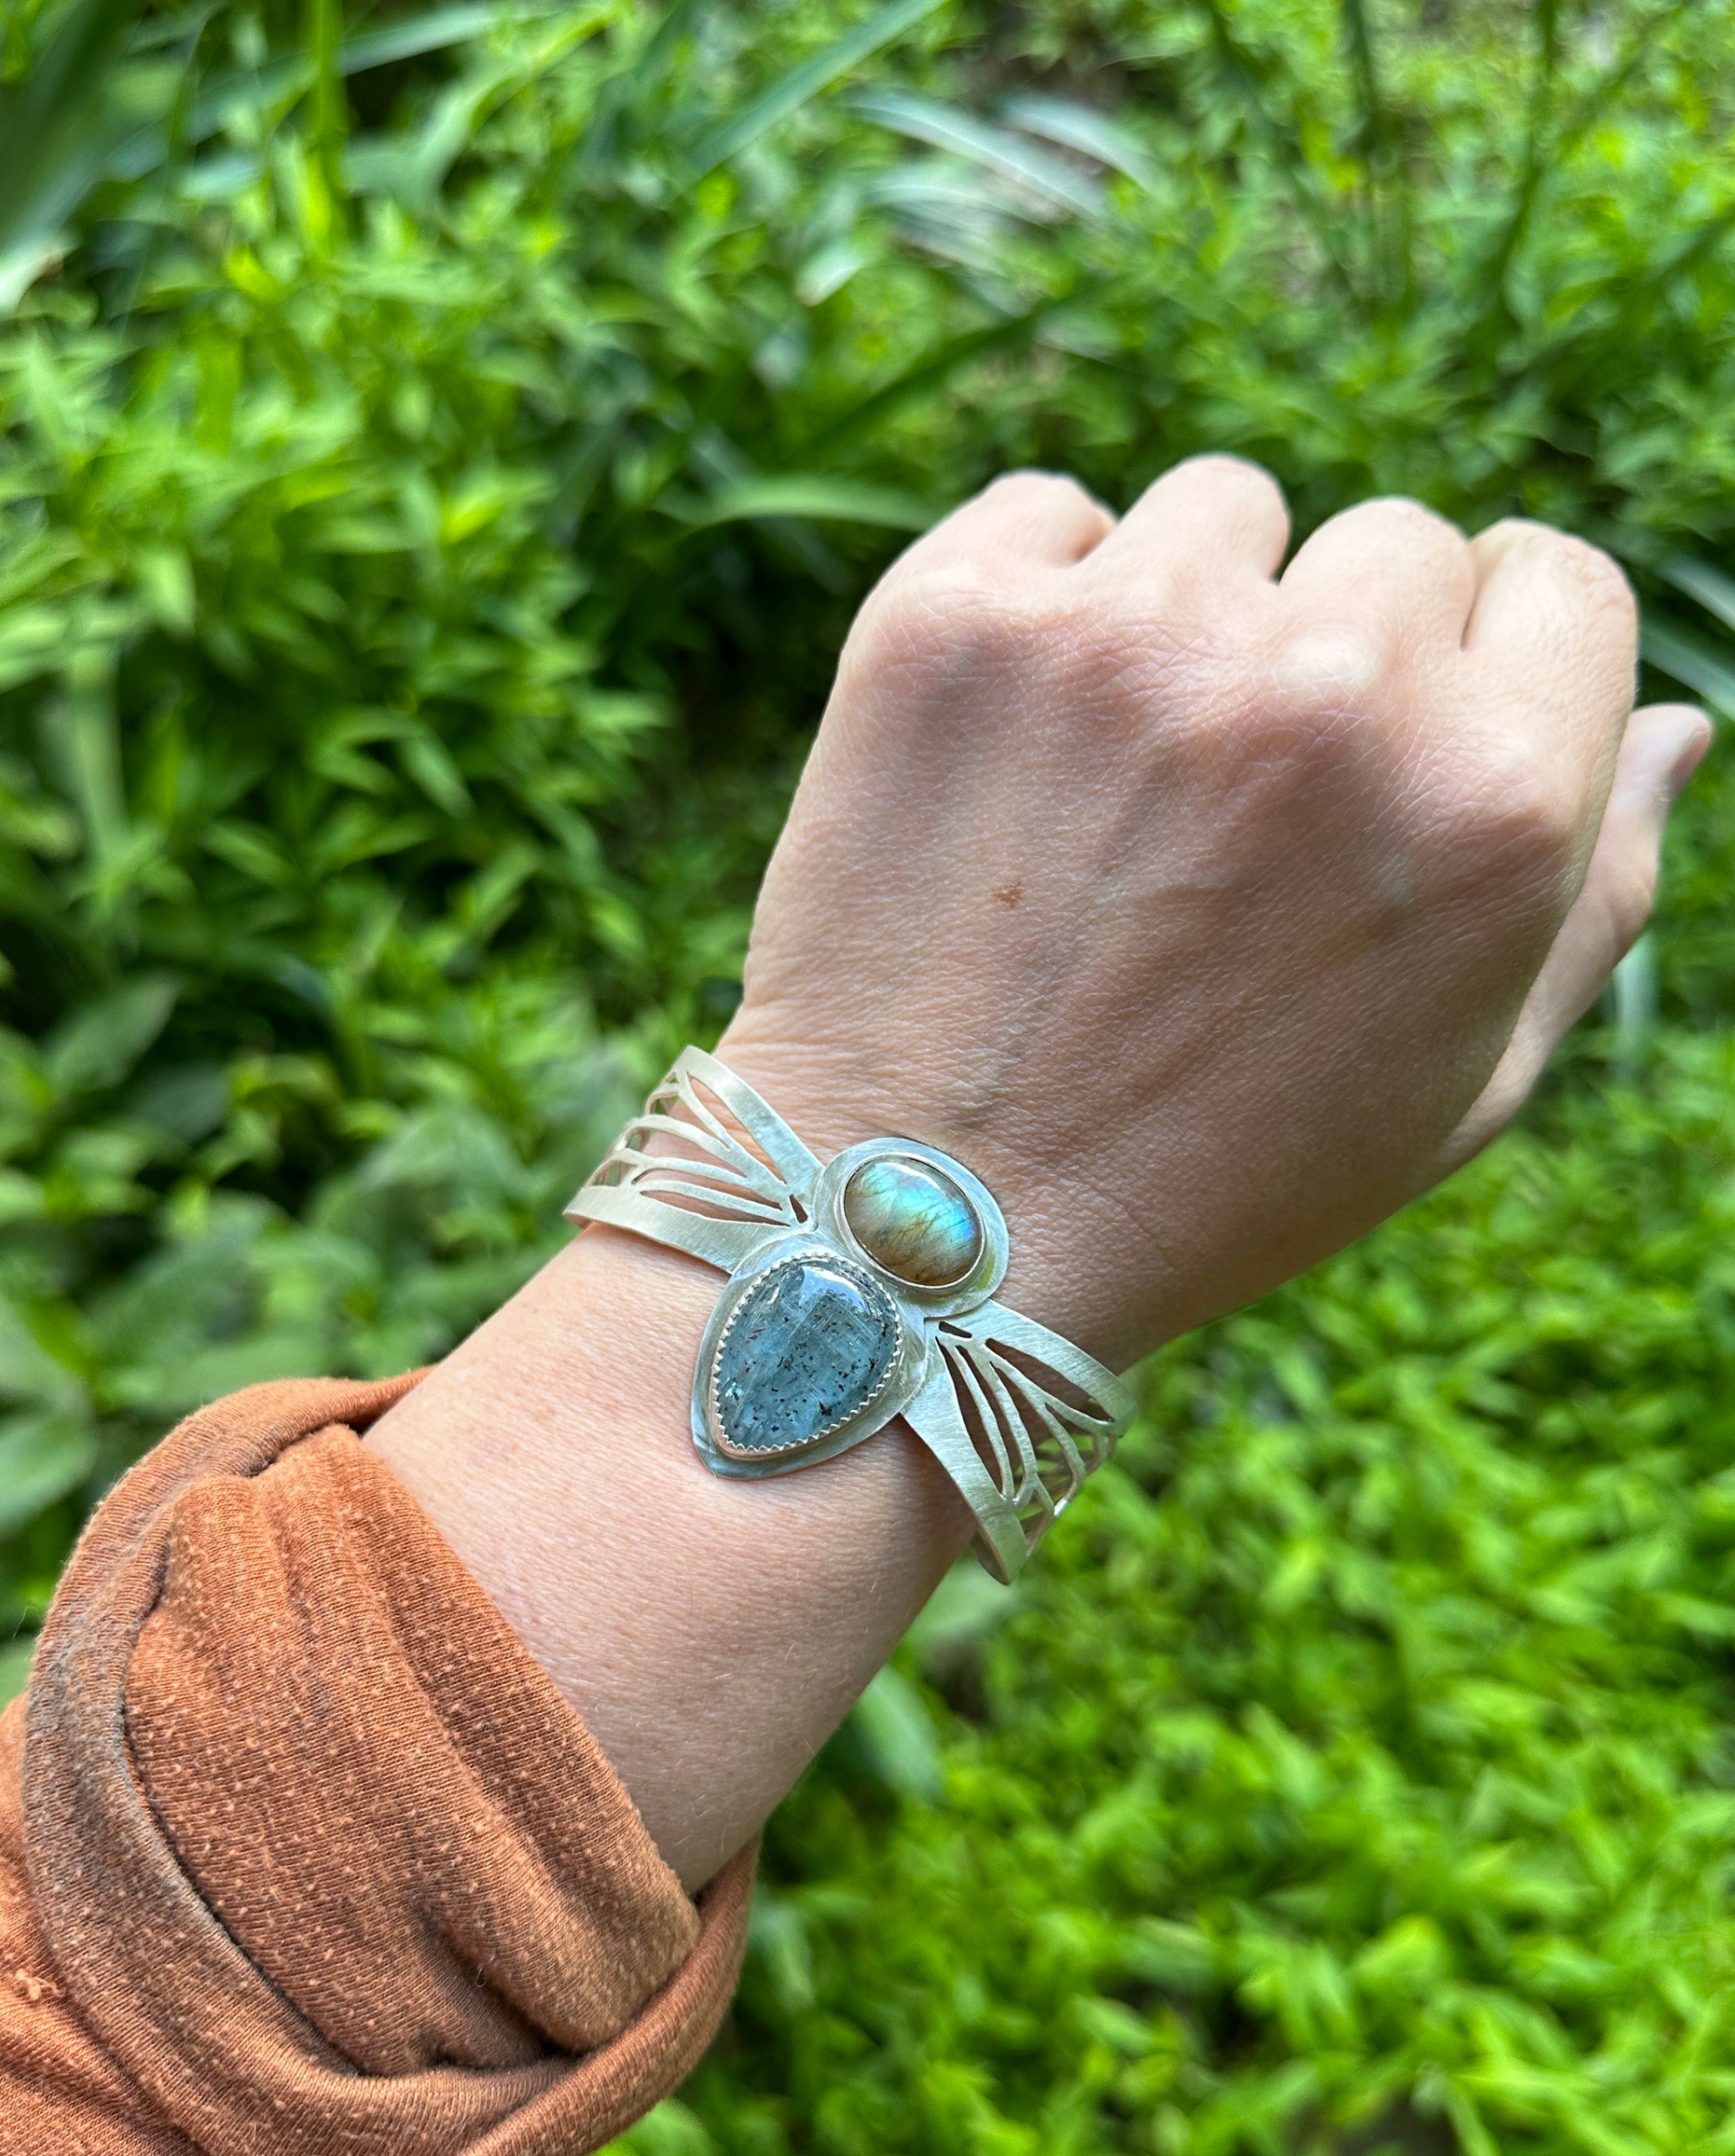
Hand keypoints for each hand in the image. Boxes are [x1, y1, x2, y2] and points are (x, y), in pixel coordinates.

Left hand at [721, 459, 1710, 1367]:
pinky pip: (1052, 513)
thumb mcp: (1461, 1087)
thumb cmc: (1215, 1179)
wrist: (917, 1225)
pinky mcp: (956, 617)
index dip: (1491, 661)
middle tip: (1239, 818)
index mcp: (1491, 801)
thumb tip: (1687, 726)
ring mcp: (1132, 637)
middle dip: (1342, 655)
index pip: (1560, 583)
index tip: (1404, 741)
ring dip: (1198, 614)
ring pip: (1226, 511)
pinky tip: (1018, 752)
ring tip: (1124, 789)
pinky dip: (1046, 601)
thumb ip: (1599, 892)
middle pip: (1397, 542)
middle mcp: (1329, 687)